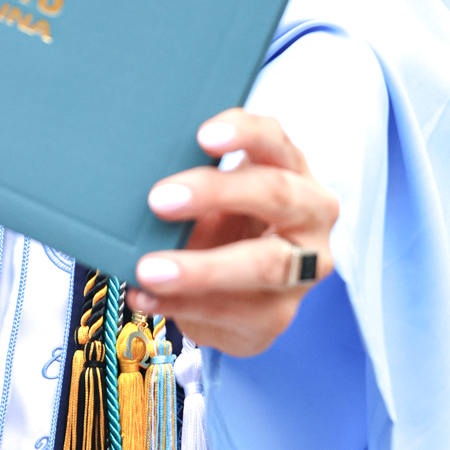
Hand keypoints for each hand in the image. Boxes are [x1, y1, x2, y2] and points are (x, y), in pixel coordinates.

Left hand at [125, 108, 337, 357]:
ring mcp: (304, 271)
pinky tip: (145, 296)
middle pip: (277, 194)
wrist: (239, 290)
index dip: (245, 133)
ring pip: (264, 264)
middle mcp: (312, 217)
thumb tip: (137, 176)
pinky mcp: (279, 316)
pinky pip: (233, 311)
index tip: (203, 136)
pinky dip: (181, 303)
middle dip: (216, 193)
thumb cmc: (225, 224)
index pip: (277, 141)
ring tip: (148, 270)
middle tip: (159, 199)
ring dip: (201, 268)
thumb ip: (195, 183)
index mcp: (294, 172)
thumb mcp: (214, 198)